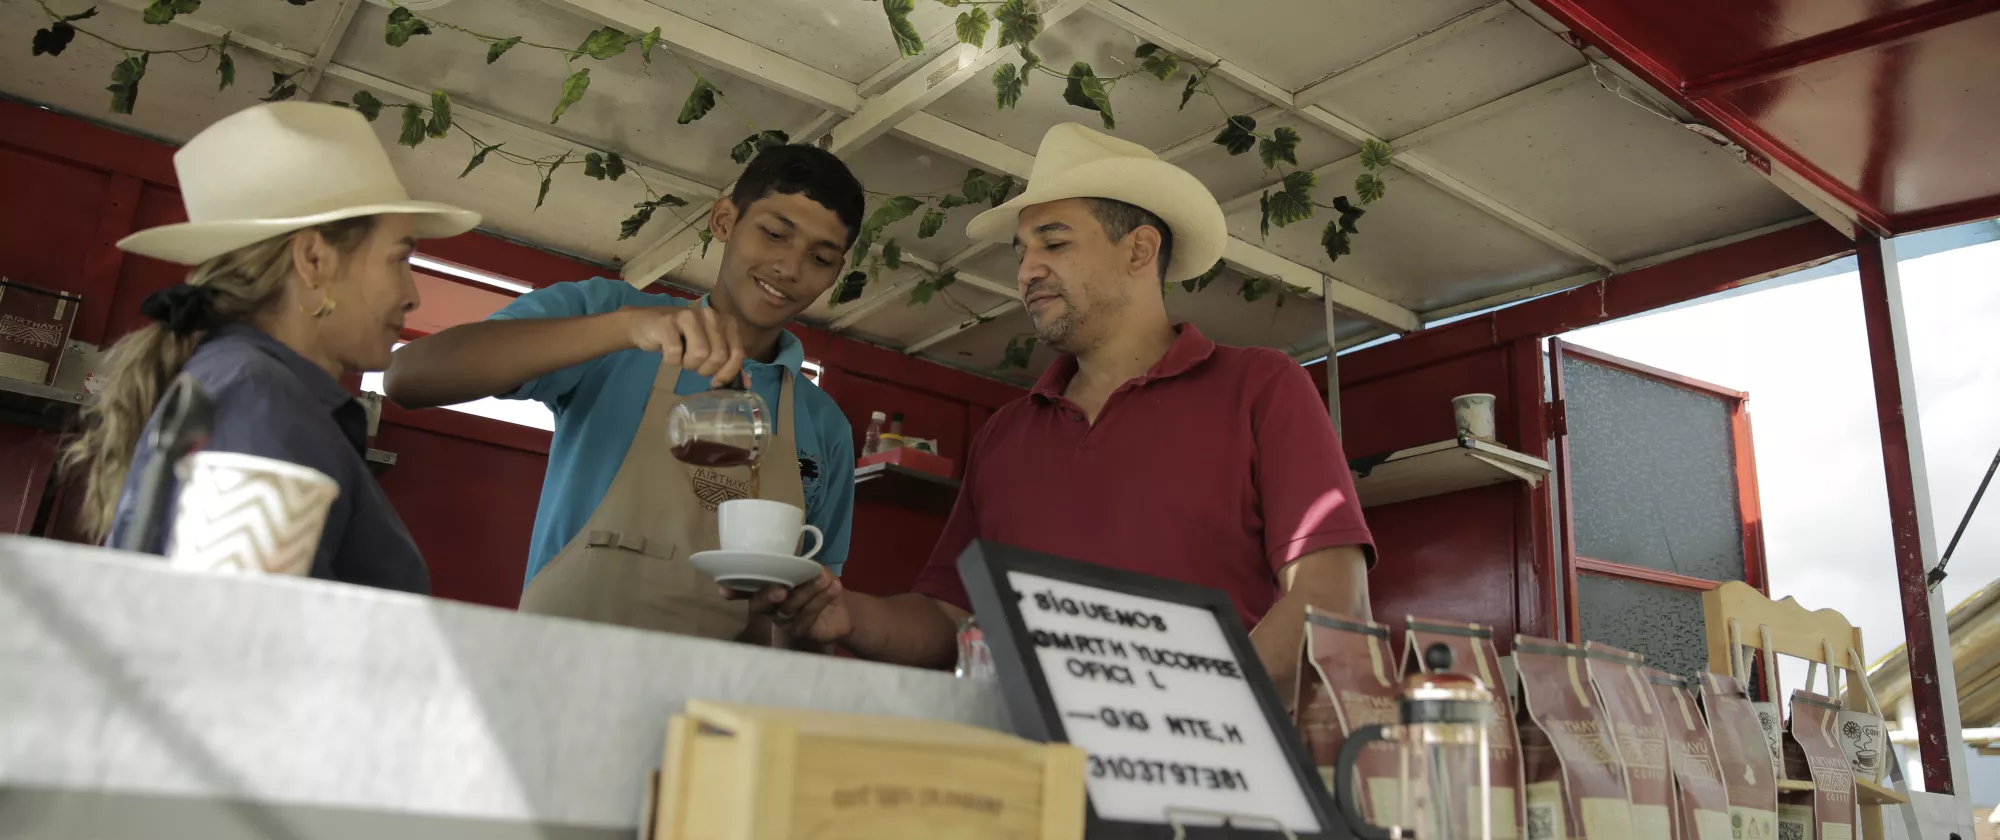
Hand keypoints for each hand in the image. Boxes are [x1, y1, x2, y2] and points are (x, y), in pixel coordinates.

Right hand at [625, 306, 745, 387]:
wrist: (647, 325)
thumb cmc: (682, 339)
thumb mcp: (709, 349)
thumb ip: (728, 363)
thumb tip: (746, 383)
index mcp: (725, 321)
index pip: (738, 353)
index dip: (728, 373)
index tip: (715, 381)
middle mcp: (710, 315)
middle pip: (719, 356)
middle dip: (705, 369)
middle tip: (694, 364)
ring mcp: (688, 316)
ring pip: (699, 354)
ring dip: (688, 364)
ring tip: (682, 356)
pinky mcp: (668, 322)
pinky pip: (675, 353)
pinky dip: (671, 361)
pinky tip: (668, 352)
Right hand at [723, 569, 851, 644]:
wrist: (842, 609)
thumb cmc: (818, 584)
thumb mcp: (809, 569)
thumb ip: (797, 563)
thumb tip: (790, 556)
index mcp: (766, 590)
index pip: (746, 590)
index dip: (734, 590)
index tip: (724, 589)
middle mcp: (770, 607)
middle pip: (760, 605)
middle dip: (767, 596)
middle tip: (781, 589)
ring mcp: (784, 621)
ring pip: (790, 607)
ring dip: (808, 590)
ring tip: (824, 577)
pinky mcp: (800, 630)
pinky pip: (808, 614)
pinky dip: (821, 598)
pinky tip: (834, 587)